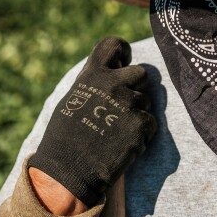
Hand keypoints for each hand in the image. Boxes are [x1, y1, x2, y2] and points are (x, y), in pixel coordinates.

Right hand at [28, 37, 155, 208]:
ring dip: (137, 114)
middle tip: (122, 107)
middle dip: (136, 88)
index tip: (124, 62)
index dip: (122, 51)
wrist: (67, 171)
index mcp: (92, 75)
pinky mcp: (140, 124)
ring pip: (146, 101)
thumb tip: (116, 70)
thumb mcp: (72, 100)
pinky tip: (123, 145)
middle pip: (141, 74)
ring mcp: (128, 103)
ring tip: (116, 132)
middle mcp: (112, 83)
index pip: (113, 45)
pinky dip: (141, 135)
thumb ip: (94, 83)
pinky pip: (151, 123)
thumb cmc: (66, 138)